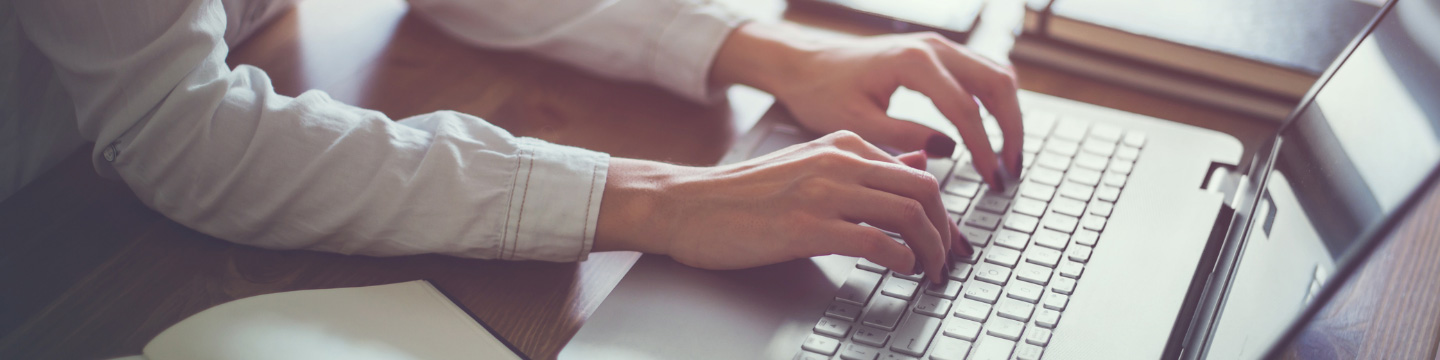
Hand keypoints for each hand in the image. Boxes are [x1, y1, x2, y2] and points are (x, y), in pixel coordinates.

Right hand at [594, 131, 973, 283]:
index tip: (949, 241)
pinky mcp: (807, 226)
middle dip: (946, 232)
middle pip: (925, 191)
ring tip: (929, 272)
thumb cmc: (746, 194)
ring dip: (930, 250)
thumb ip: (864, 165)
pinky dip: (901, 259)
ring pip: (908, 214)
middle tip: (948, 261)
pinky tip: (900, 271)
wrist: (689, 205)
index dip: (944, 213)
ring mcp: (824, 193)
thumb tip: (919, 162)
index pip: (917, 173)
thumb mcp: (811, 165)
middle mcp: (840, 161)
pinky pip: (876, 242)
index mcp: (844, 144)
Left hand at [712, 23, 1024, 188]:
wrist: (803, 63)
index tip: (992, 180)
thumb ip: (905, 135)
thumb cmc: (821, 92)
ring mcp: (938, 46)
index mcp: (913, 62)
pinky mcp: (936, 53)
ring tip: (1006, 157)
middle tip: (1010, 171)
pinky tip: (989, 135)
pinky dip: (994, 102)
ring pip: (996, 75)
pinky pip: (981, 73)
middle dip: (1011, 130)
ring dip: (1008, 115)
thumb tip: (949, 152)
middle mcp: (932, 47)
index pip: (966, 109)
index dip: (984, 149)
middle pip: (997, 85)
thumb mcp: (858, 122)